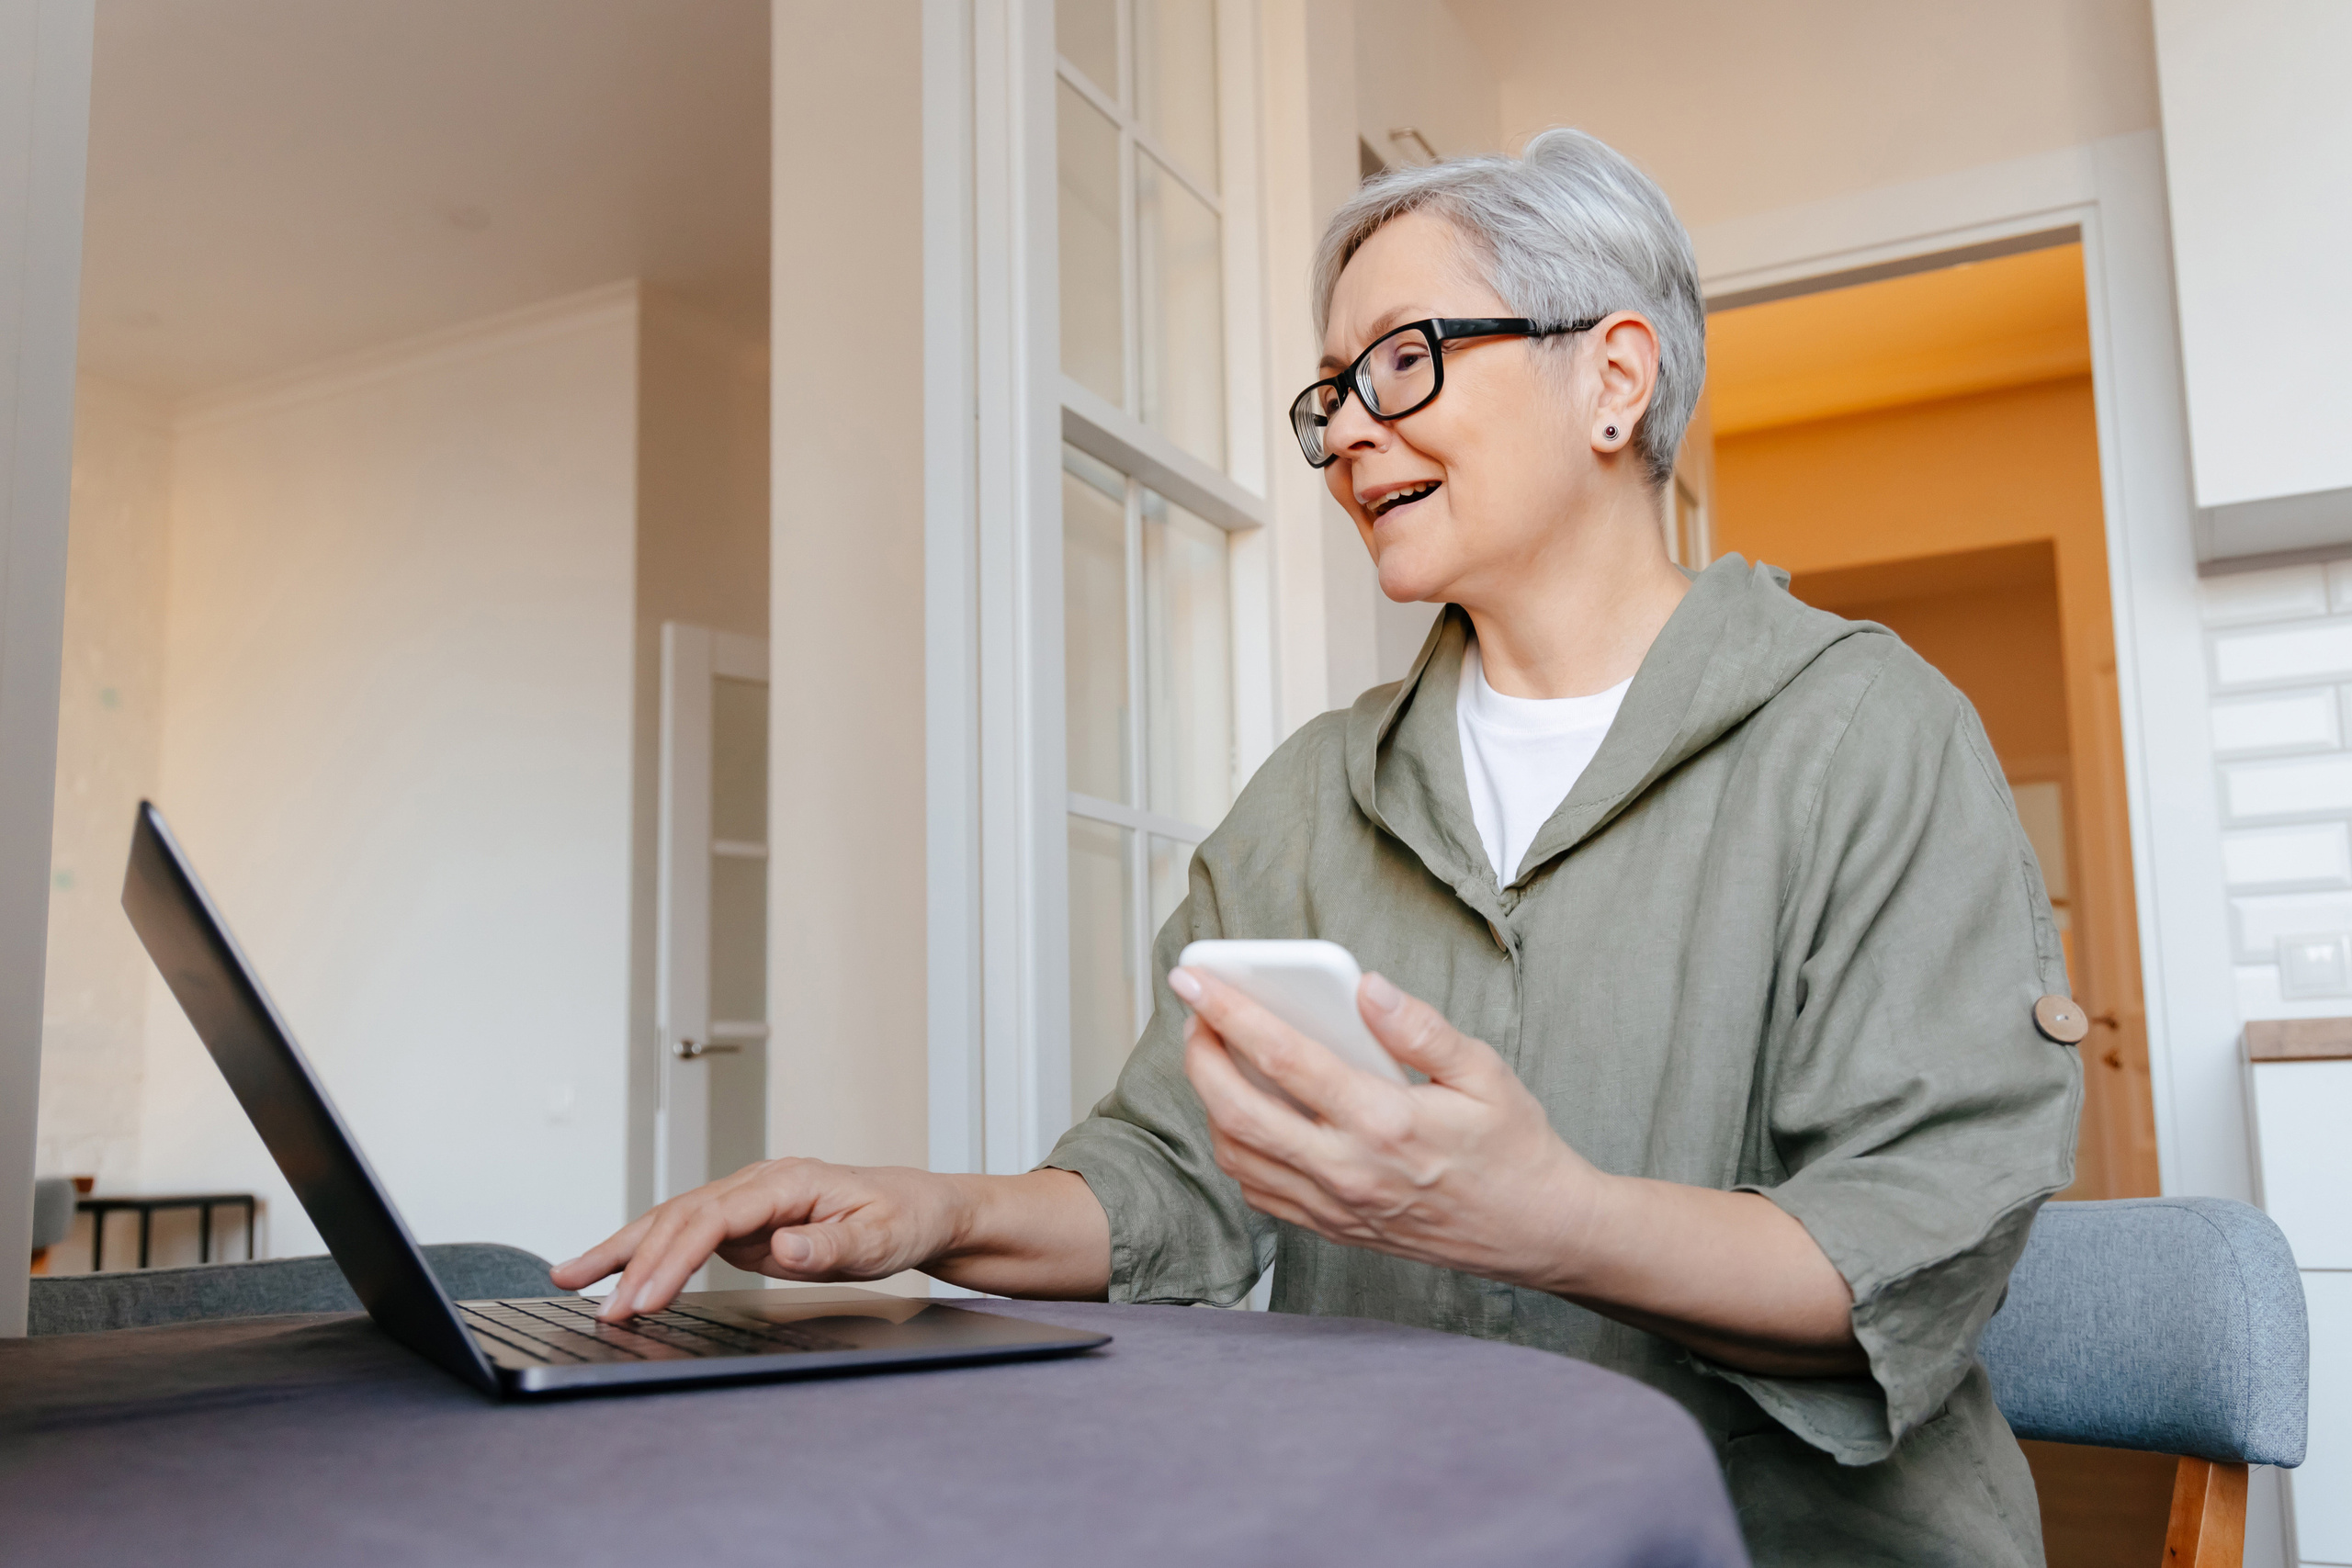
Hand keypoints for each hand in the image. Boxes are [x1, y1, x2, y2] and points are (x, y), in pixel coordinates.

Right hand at [551, 1158, 963, 1321]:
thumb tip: (779, 1247)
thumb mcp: (879, 1239)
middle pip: (680, 1217)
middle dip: (634, 1262)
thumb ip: (826, 1246)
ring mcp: (747, 1200)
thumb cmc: (903, 1218)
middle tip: (600, 1308)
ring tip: (570, 1276)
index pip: (714, 1219)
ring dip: (623, 1251)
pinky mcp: (744, 1221)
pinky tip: (615, 1272)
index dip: (674, 1258)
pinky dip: (645, 1252)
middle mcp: (758, 1183)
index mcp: (786, 1181)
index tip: (647, 1297)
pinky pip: (685, 1236)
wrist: (921, 1208)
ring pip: (672, 1220)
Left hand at [1172, 965, 1863, 1374]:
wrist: (1540, 1233)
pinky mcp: (1336, 1230)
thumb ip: (1422, 1029)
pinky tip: (1245, 1113)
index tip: (1194, 978)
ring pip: (1240, 1156)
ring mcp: (1338, 1208)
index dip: (1230, 1011)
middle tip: (1195, 1014)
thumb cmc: (1516, 1149)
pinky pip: (1261, 1191)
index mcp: (1386, 1123)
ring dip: (1211, 1103)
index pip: (1285, 1058)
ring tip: (1216, 1056)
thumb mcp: (1485, 1074)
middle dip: (1200, 1056)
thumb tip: (1367, 988)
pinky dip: (1237, 1149)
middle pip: (1238, 1112)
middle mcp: (1350, 1171)